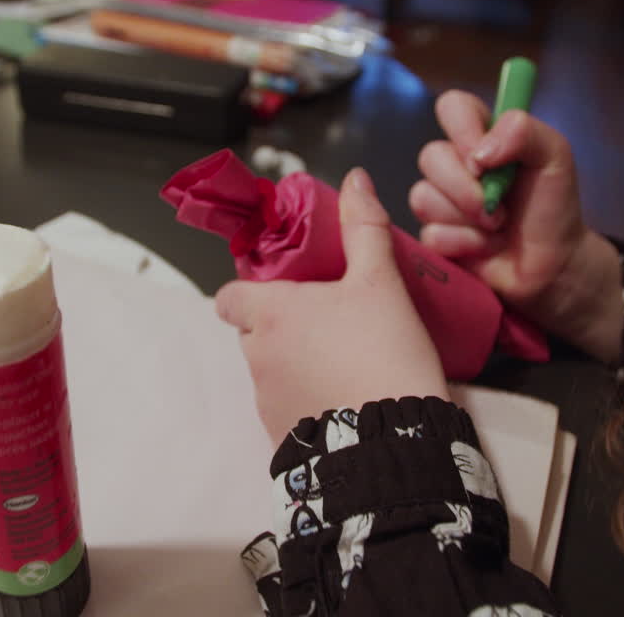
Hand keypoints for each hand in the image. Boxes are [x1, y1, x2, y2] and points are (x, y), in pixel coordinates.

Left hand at [215, 168, 447, 442]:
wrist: (394, 443)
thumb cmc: (383, 356)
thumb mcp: (382, 283)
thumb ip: (364, 229)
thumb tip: (355, 181)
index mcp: (269, 315)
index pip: (229, 297)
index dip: (251, 290)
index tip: (287, 289)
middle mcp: (257, 358)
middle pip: (255, 332)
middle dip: (285, 326)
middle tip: (333, 321)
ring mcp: (267, 401)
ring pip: (273, 371)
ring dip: (298, 364)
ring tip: (347, 362)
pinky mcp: (282, 437)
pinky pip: (288, 409)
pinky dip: (308, 400)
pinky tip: (346, 397)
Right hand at [410, 90, 622, 361]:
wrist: (555, 264)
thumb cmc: (553, 206)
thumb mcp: (555, 156)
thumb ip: (524, 131)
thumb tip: (479, 153)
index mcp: (482, 136)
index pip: (451, 107)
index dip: (462, 129)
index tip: (485, 158)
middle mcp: (455, 164)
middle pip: (430, 156)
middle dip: (467, 188)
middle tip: (499, 207)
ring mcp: (441, 201)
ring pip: (424, 197)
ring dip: (468, 219)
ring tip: (497, 228)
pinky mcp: (434, 236)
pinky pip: (430, 234)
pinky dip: (464, 244)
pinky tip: (486, 248)